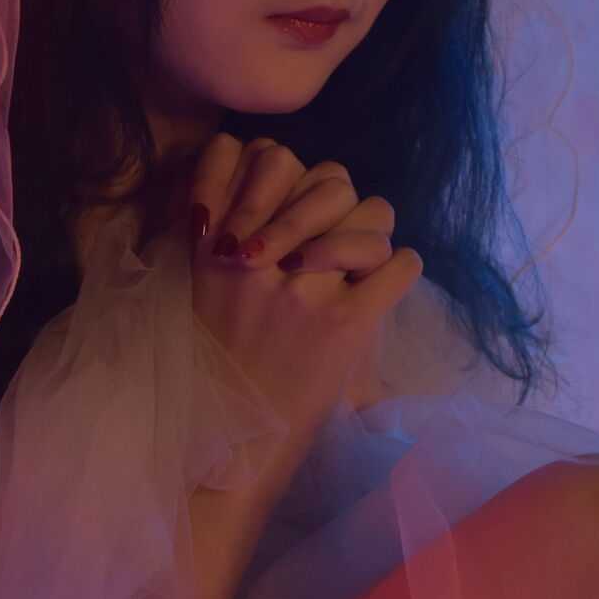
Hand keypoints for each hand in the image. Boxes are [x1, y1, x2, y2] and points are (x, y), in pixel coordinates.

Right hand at [185, 134, 421, 460]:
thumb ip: (226, 236)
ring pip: (372, 217)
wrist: (229, 439)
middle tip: (333, 231)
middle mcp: (265, 256)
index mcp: (223, 241)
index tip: (289, 204)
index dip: (293, 176)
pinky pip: (398, 266)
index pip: (277, 159)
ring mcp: (309, 289)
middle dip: (339, 200)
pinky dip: (400, 266)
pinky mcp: (346, 324)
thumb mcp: (198, 286)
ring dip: (371, 232)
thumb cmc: (212, 364)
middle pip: (332, 181)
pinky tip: (383, 281)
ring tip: (361, 258)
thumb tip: (271, 191)